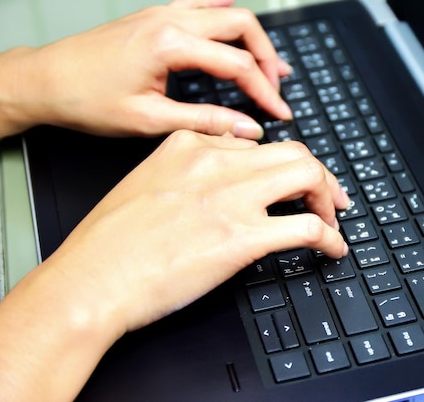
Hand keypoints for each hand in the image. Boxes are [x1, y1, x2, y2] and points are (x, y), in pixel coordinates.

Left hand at [0, 0, 291, 146]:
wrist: (44, 81)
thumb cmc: (86, 99)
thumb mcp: (150, 120)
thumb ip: (206, 122)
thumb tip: (245, 129)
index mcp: (171, 44)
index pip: (239, 65)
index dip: (265, 91)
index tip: (279, 111)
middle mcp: (170, 20)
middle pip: (242, 27)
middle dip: (267, 58)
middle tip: (276, 88)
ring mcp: (161, 14)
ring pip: (224, 14)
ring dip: (251, 37)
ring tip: (270, 62)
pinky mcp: (153, 17)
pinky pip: (198, 4)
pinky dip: (221, 11)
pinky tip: (231, 10)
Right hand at [47, 130, 348, 330]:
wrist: (91, 279)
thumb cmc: (107, 244)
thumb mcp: (144, 184)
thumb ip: (184, 173)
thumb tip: (220, 186)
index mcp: (189, 147)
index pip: (255, 143)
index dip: (280, 163)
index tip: (289, 180)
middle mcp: (215, 164)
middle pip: (292, 152)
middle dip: (318, 175)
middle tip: (327, 197)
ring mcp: (232, 198)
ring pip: (308, 176)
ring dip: (328, 198)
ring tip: (332, 219)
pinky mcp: (243, 237)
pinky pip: (307, 228)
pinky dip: (330, 237)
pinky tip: (332, 249)